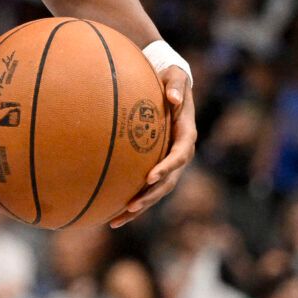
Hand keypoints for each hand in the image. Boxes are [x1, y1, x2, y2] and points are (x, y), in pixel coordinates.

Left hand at [111, 66, 195, 227]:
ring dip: (140, 207)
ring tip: (117, 220)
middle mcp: (180, 153)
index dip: (167, 168)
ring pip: (157, 191)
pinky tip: (111, 214)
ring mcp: (169, 162)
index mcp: (186, 135)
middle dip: (151, 196)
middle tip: (132, 206)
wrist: (172, 87)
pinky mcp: (157, 166)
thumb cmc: (172, 80)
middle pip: (168, 181)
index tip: (150, 177)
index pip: (179, 155)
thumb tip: (174, 97)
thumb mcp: (176, 76)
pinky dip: (132, 202)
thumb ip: (176, 85)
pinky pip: (146, 187)